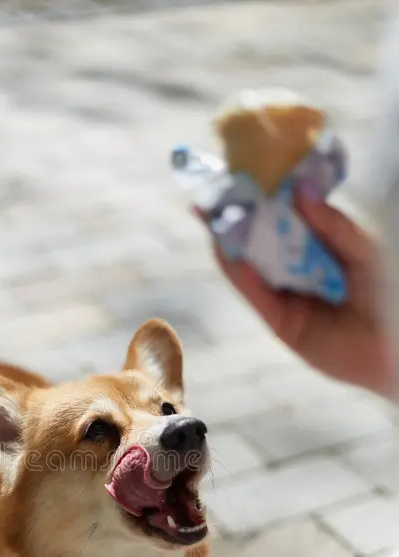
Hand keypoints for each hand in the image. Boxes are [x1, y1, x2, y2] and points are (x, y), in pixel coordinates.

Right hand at [196, 193, 395, 396]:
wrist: (394, 346)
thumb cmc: (389, 293)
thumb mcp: (365, 249)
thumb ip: (333, 224)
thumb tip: (300, 189)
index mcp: (321, 247)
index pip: (287, 218)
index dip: (267, 197)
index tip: (246, 173)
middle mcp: (300, 270)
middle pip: (263, 241)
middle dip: (238, 217)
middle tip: (215, 191)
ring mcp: (288, 297)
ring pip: (253, 267)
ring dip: (230, 243)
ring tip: (212, 216)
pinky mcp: (281, 323)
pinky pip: (257, 296)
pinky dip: (241, 275)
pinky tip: (228, 254)